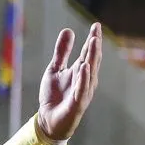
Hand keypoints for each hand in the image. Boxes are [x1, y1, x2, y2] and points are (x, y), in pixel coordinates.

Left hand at [37, 23, 102, 141]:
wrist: (48, 120)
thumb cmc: (54, 96)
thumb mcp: (54, 70)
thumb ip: (62, 52)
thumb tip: (68, 30)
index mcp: (80, 71)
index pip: (88, 53)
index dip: (92, 39)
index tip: (95, 24)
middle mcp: (85, 80)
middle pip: (92, 60)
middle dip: (94, 46)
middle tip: (96, 31)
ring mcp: (83, 92)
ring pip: (90, 73)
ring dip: (92, 57)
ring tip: (93, 42)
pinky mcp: (77, 104)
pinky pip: (82, 90)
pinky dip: (83, 79)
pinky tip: (84, 68)